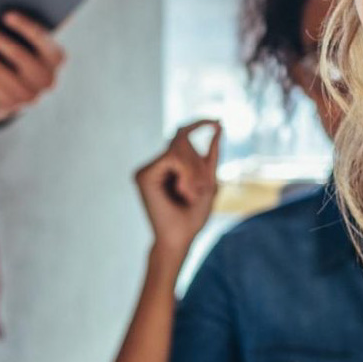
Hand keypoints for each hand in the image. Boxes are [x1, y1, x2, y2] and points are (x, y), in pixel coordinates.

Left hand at [0, 10, 66, 123]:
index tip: (6, 14)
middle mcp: (48, 79)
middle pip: (18, 55)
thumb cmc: (23, 55)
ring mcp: (30, 95)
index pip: (41, 39)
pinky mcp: (10, 104)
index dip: (24, 27)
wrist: (19, 93)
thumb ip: (26, 29)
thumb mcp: (31, 45)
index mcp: (56, 57)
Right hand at [134, 120, 222, 256]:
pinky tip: (184, 191)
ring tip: (192, 194)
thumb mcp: (209, 182)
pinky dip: (186, 172)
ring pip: (178, 147)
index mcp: (169, 167)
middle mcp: (156, 165)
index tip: (218, 121)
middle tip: (202, 189)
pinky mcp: (143, 175)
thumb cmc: (193, 218)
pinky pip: (172, 157)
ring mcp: (147, 170)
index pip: (181, 136)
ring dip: (194, 170)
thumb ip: (211, 156)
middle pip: (182, 139)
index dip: (198, 123)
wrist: (179, 240)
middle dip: (198, 162)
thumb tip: (219, 126)